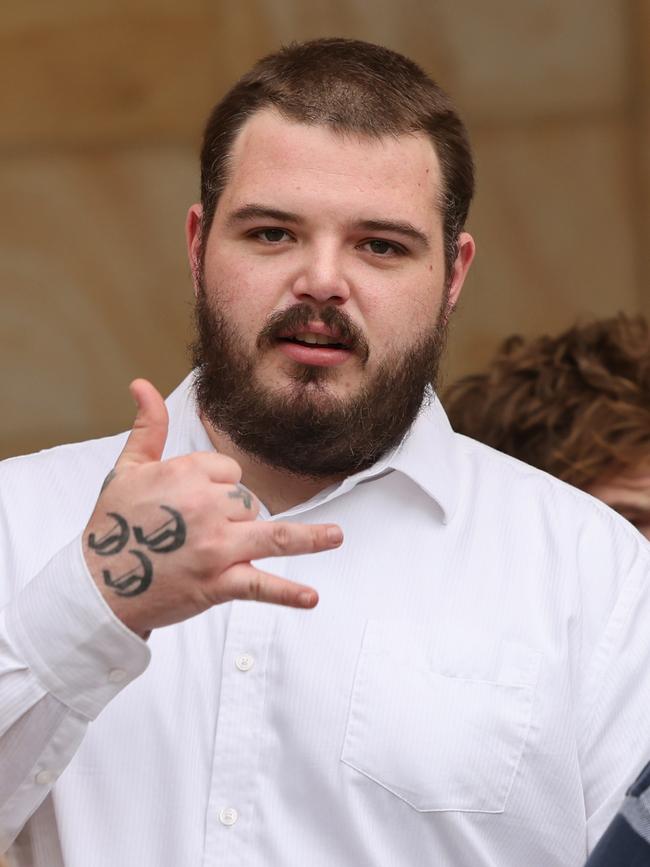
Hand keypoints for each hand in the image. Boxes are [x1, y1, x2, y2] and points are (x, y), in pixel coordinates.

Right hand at [82, 379, 342, 636]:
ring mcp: (216, 547)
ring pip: (273, 535)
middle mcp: (207, 507)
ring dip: (310, 538)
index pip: (229, 472)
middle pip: (249, 502)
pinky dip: (287, 593)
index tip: (194, 505)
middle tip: (199, 535)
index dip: (217, 487)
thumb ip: (147, 426)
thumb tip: (142, 384)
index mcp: (186, 474)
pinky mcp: (219, 583)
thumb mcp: (127, 469)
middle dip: (236, 517)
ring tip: (336, 537)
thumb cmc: (112, 526)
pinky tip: (311, 597)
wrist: (98, 587)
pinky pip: (261, 586)